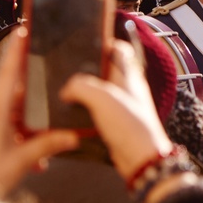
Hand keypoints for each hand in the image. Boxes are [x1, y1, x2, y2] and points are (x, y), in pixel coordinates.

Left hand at [0, 27, 78, 197]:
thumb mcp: (21, 161)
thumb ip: (48, 145)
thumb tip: (72, 136)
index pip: (9, 72)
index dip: (17, 50)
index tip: (22, 29)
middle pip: (18, 97)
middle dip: (38, 102)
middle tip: (55, 96)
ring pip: (14, 118)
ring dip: (31, 129)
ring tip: (45, 148)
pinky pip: (6, 132)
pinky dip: (21, 141)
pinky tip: (34, 162)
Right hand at [61, 39, 172, 182]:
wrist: (141, 159)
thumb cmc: (131, 125)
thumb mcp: (103, 98)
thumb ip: (81, 87)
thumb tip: (66, 89)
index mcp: (129, 75)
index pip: (120, 49)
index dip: (104, 43)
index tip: (84, 44)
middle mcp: (126, 88)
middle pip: (104, 72)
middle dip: (85, 72)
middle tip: (65, 72)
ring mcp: (120, 106)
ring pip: (98, 94)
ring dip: (82, 95)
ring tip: (62, 94)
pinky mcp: (113, 124)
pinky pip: (95, 113)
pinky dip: (83, 113)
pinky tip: (69, 117)